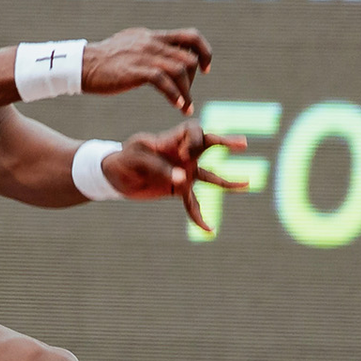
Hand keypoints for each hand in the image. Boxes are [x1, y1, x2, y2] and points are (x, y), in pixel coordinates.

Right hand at [81, 27, 211, 113]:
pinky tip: (178, 106)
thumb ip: (147, 47)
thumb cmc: (103, 61)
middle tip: (187, 94)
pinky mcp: (136, 70)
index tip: (205, 68)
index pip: (190, 36)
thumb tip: (160, 51)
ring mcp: (144, 55)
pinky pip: (164, 81)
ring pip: (180, 69)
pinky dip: (176, 95)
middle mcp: (152, 42)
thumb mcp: (129, 46)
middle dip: (194, 79)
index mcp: (152, 36)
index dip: (204, 51)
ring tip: (186, 105)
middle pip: (189, 56)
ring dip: (187, 91)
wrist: (81, 65)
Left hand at [101, 120, 247, 229]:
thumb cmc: (124, 158)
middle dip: (226, 143)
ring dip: (227, 182)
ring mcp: (183, 172)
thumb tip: (184, 180)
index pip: (194, 131)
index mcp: (172, 139)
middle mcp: (182, 154)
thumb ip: (159, 167)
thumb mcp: (136, 157)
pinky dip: (199, 217)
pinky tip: (208, 229)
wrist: (113, 175)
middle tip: (243, 144)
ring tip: (247, 184)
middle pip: (209, 146)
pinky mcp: (178, 190)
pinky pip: (193, 203)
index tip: (185, 154)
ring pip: (209, 176)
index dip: (195, 140)